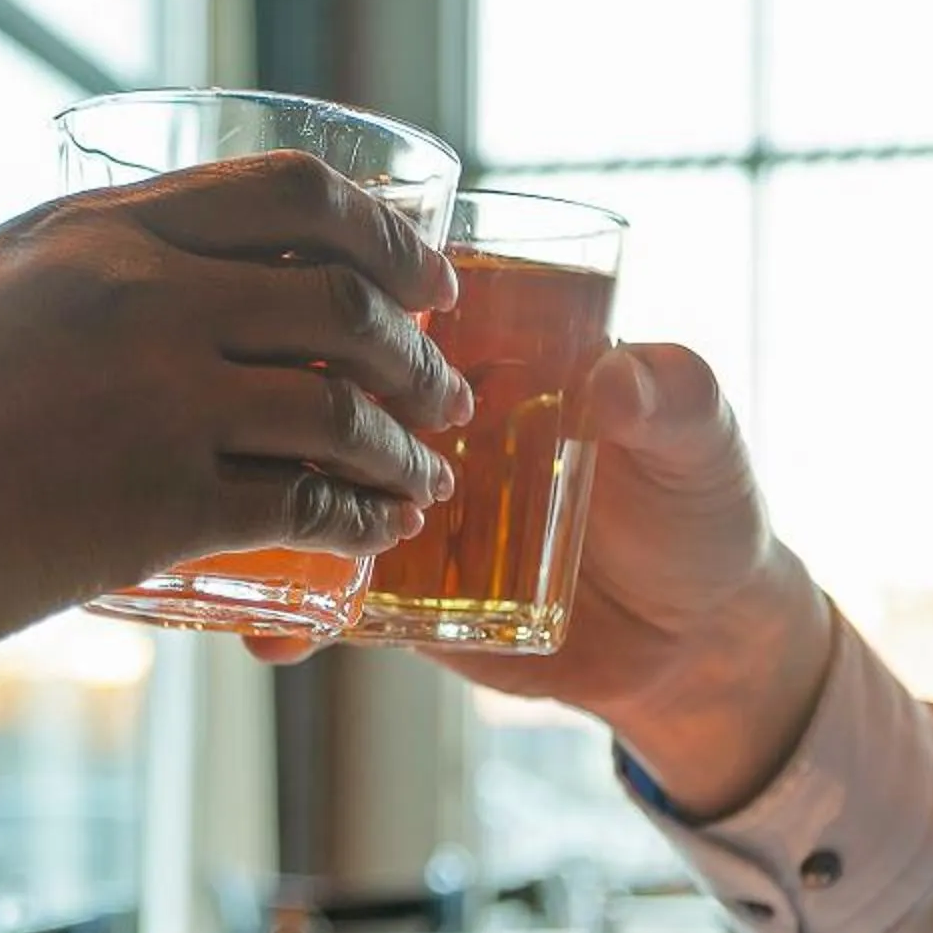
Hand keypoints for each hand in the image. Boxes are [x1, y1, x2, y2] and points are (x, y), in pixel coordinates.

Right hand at [0, 150, 468, 746]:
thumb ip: (72, 289)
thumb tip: (142, 314)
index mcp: (94, 225)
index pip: (290, 191)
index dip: (384, 231)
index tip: (423, 270)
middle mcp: (140, 290)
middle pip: (346, 293)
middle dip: (419, 344)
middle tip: (446, 384)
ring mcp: (155, 394)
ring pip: (343, 402)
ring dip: (406, 444)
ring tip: (426, 473)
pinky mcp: (154, 504)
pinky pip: (303, 502)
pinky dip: (359, 520)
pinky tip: (373, 537)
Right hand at [255, 343, 833, 821]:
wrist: (699, 643)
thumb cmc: (704, 508)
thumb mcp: (703, 438)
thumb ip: (674, 394)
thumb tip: (617, 375)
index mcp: (485, 357)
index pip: (392, 303)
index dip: (339, 290)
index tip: (297, 302)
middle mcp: (420, 425)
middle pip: (319, 398)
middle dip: (267, 406)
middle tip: (244, 425)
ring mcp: (396, 510)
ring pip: (300, 496)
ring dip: (253, 512)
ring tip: (228, 533)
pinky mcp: (393, 596)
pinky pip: (322, 601)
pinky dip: (284, 621)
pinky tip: (269, 638)